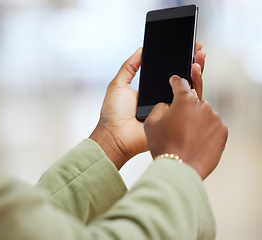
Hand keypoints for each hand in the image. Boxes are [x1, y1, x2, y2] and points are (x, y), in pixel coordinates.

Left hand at [90, 42, 205, 169]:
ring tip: (199, 58)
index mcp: (151, 90)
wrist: (115, 136)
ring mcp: (170, 110)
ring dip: (196, 73)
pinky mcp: (175, 120)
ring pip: (188, 90)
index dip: (178, 60)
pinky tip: (197, 74)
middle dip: (191, 63)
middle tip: (197, 48)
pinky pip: (188, 105)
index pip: (168, 72)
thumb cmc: (113, 114)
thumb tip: (141, 50)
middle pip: (181, 79)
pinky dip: (195, 90)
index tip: (186, 46)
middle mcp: (162, 99)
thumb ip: (129, 67)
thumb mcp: (118, 84)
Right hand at [144, 76, 227, 179]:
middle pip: (193, 101)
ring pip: (203, 114)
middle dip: (185, 108)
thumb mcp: (151, 122)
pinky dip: (205, 130)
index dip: (175, 81)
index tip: (175, 81)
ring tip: (185, 137)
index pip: (180, 82)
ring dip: (196, 120)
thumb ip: (159, 106)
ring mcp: (215, 118)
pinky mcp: (223, 131)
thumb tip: (168, 104)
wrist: (179, 168)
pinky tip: (195, 141)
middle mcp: (202, 105)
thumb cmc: (164, 146)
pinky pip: (212, 126)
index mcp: (184, 100)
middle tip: (177, 123)